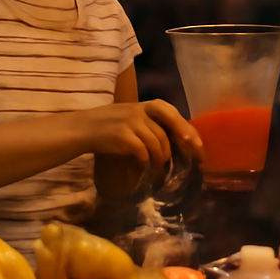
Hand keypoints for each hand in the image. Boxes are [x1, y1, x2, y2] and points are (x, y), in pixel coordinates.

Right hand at [80, 101, 201, 176]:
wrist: (81, 129)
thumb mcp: (131, 117)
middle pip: (168, 129)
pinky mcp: (123, 137)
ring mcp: (132, 123)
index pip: (171, 112)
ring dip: (161, 162)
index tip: (198, 146)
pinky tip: (140, 170)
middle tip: (190, 161)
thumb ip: (151, 124)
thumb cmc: (108, 126)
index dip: (187, 129)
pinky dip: (144, 164)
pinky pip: (143, 154)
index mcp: (144, 105)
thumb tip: (180, 140)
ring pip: (158, 145)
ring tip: (159, 173)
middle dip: (182, 146)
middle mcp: (140, 110)